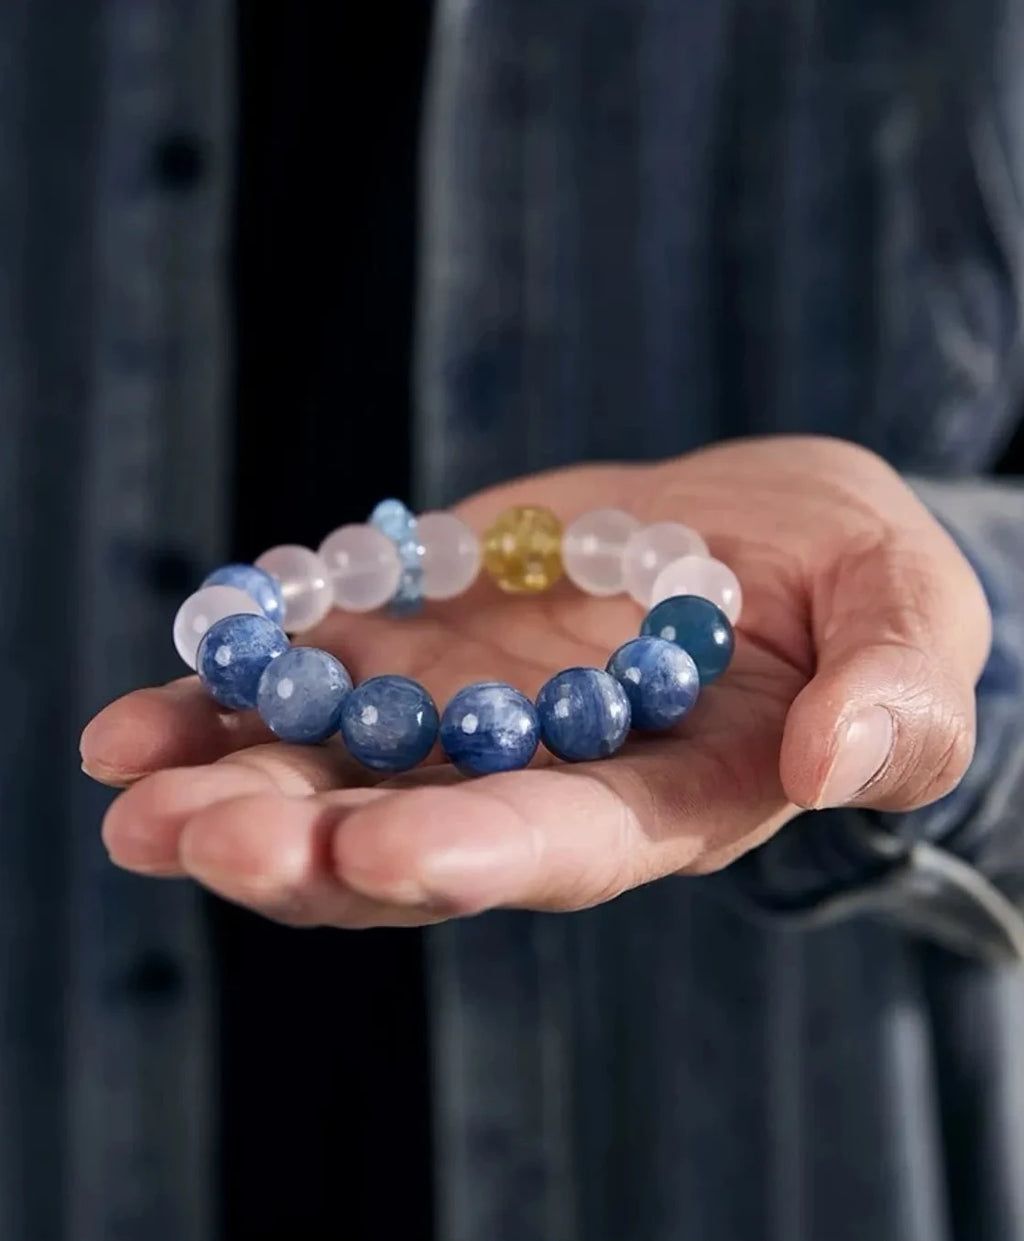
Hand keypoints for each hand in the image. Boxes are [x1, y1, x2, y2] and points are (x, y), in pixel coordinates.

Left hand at [82, 436, 990, 927]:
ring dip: (226, 778)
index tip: (386, 853)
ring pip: (337, 770)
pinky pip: (313, 674)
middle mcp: (547, 777)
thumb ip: (893, 696)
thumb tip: (834, 760)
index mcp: (669, 796)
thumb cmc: (858, 580)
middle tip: (188, 831)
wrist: (762, 527)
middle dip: (303, 843)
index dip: (483, 853)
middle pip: (416, 835)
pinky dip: (228, 684)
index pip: (574, 846)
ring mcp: (470, 714)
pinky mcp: (421, 641)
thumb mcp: (907, 613)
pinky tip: (144, 706)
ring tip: (125, 774)